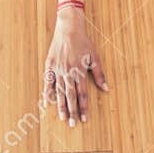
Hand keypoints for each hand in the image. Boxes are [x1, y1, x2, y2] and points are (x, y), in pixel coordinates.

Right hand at [42, 11, 108, 125]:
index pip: (82, 94)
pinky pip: (48, 82)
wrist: (68, 28)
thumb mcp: (95, 57)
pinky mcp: (49, 66)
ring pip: (59, 92)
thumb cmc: (84, 42)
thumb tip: (106, 88)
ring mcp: (58, 70)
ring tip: (63, 118)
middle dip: (72, 111)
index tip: (84, 119)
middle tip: (72, 124)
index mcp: (80, 71)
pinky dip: (47, 93)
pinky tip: (46, 103)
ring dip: (61, 106)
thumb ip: (100, 74)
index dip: (83, 108)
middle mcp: (68, 72)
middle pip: (71, 96)